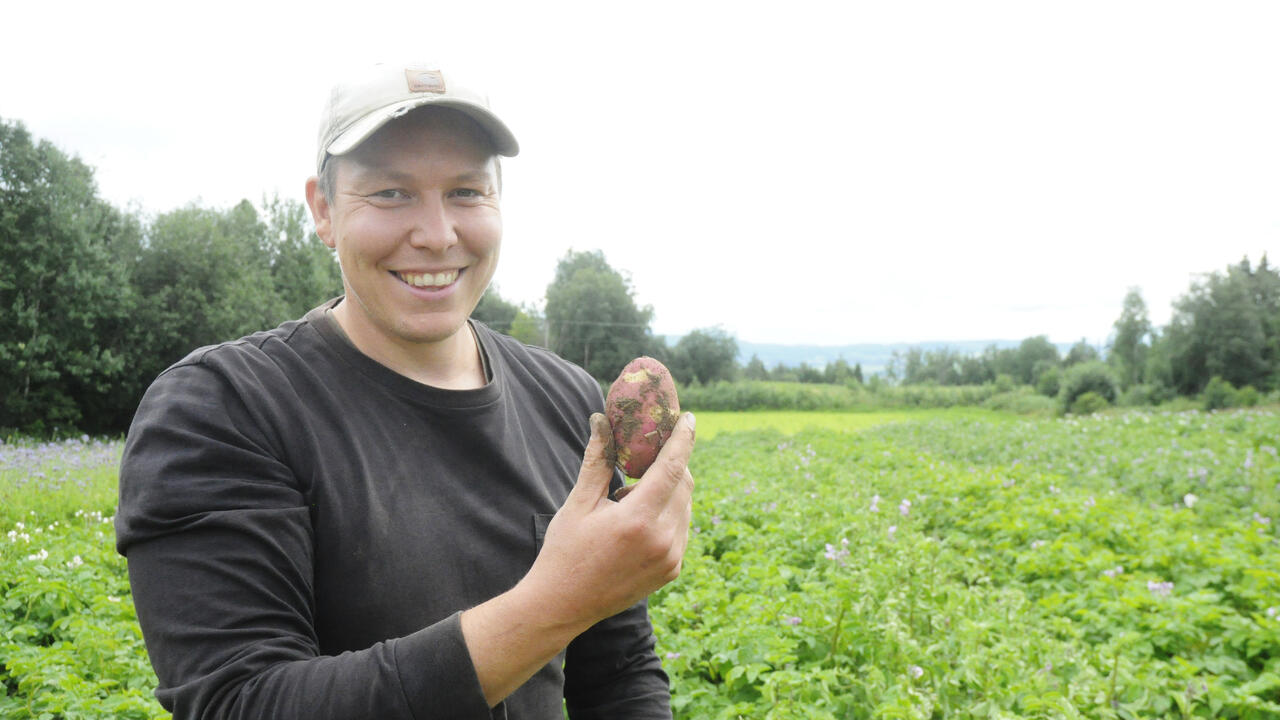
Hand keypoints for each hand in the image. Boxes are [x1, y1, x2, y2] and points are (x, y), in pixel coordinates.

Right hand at [459, 411, 694, 705]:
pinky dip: (667, 514)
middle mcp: (662, 540)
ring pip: (684, 506)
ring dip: (667, 491)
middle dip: (671, 464)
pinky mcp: (672, 570)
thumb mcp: (578, 503)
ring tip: (629, 498)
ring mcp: (671, 558)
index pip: (672, 468)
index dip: (683, 439)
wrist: (562, 606)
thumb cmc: (565, 550)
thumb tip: (601, 420)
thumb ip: (597, 460)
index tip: (688, 418)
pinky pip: (680, 529)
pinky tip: (636, 520)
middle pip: (683, 485)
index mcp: (638, 520)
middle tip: (647, 456)